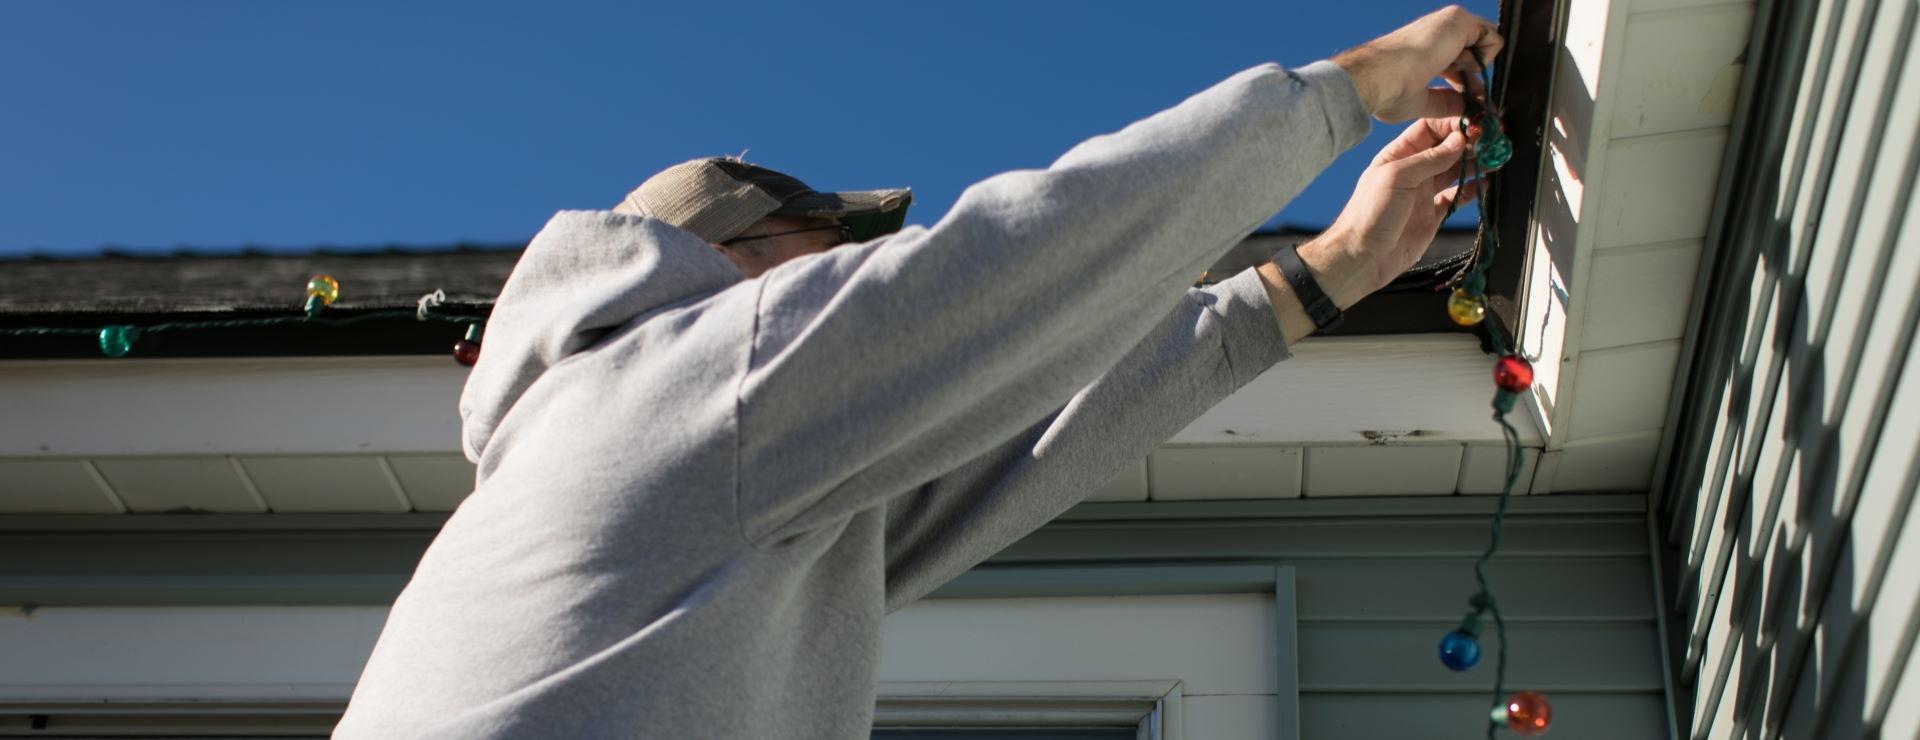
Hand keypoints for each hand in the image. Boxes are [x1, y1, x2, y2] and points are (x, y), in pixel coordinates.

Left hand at [1296, 117, 1483, 307]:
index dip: (1454, 123)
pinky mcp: (1432, 215)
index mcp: (1398, 155)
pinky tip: (1485, 182)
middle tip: (1493, 138)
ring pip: (1456, 170)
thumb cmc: (1369, 215)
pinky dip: (1472, 189)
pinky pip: (1457, 197)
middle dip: (1470, 141)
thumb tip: (1459, 140)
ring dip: (1475, 162)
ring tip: (1496, 157)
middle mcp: (1413, 171)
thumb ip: (1430, 159)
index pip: (1430, 128)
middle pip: (1447, 148)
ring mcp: (1423, 193)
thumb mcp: (1397, 177)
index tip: (1477, 121)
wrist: (1362, 257)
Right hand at [1333, 6, 1503, 122]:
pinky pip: (1493, 38)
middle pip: (1473, 51)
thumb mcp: (1421, 102)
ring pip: (1483, 43)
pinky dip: (1484, 60)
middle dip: (1476, 78)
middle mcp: (1437, 33)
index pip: (1456, 61)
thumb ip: (1444, 102)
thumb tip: (1463, 109)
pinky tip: (1461, 67)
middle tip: (1474, 99)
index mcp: (1424, 49)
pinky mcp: (1460, 20)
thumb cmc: (1388, 91)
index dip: (1465, 83)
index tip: (1467, 103)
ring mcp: (1449, 23)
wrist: (1381, 77)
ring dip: (1476, 68)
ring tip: (1459, 80)